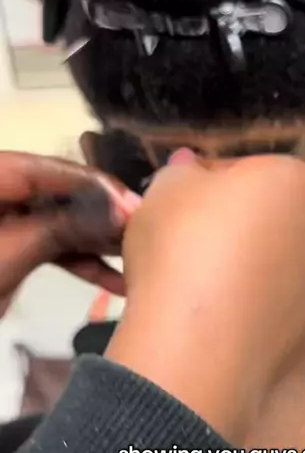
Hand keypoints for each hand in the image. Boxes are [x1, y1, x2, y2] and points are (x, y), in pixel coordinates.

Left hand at [0, 152, 140, 317]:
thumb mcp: (12, 251)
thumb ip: (62, 226)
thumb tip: (117, 210)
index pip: (47, 170)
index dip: (93, 185)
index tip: (130, 204)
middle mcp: (0, 195)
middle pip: (58, 194)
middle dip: (100, 214)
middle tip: (141, 230)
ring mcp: (5, 223)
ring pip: (59, 224)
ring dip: (96, 243)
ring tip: (136, 256)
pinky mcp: (11, 250)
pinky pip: (51, 249)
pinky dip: (79, 264)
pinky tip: (115, 282)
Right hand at [107, 150, 304, 442]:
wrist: (195, 344)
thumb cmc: (182, 246)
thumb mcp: (165, 189)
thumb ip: (181, 171)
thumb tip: (189, 168)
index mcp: (299, 179)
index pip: (243, 169)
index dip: (202, 187)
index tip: (176, 209)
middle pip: (263, 215)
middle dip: (227, 225)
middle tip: (181, 245)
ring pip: (267, 260)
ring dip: (236, 265)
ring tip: (191, 284)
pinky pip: (267, 301)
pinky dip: (243, 303)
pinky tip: (210, 315)